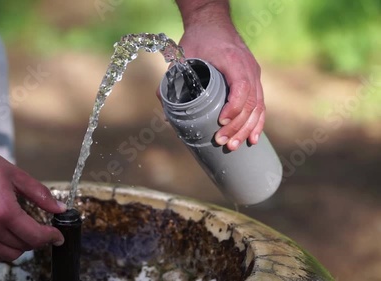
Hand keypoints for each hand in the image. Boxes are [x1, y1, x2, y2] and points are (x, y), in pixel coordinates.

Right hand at [0, 144, 65, 266]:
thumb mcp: (17, 175)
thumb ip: (40, 194)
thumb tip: (59, 208)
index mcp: (5, 211)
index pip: (35, 236)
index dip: (51, 237)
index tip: (58, 236)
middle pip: (23, 247)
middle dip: (37, 240)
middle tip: (41, 229)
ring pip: (7, 255)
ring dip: (20, 247)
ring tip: (22, 233)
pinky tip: (2, 244)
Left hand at [178, 25, 264, 150]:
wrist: (213, 23)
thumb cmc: (199, 38)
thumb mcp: (183, 55)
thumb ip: (172, 79)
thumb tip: (165, 110)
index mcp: (234, 61)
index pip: (241, 87)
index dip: (233, 107)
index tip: (221, 122)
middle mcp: (249, 68)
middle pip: (250, 103)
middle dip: (238, 126)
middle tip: (223, 142)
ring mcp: (254, 75)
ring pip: (257, 106)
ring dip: (247, 129)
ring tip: (234, 146)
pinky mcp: (253, 81)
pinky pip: (260, 104)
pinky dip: (257, 122)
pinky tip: (253, 138)